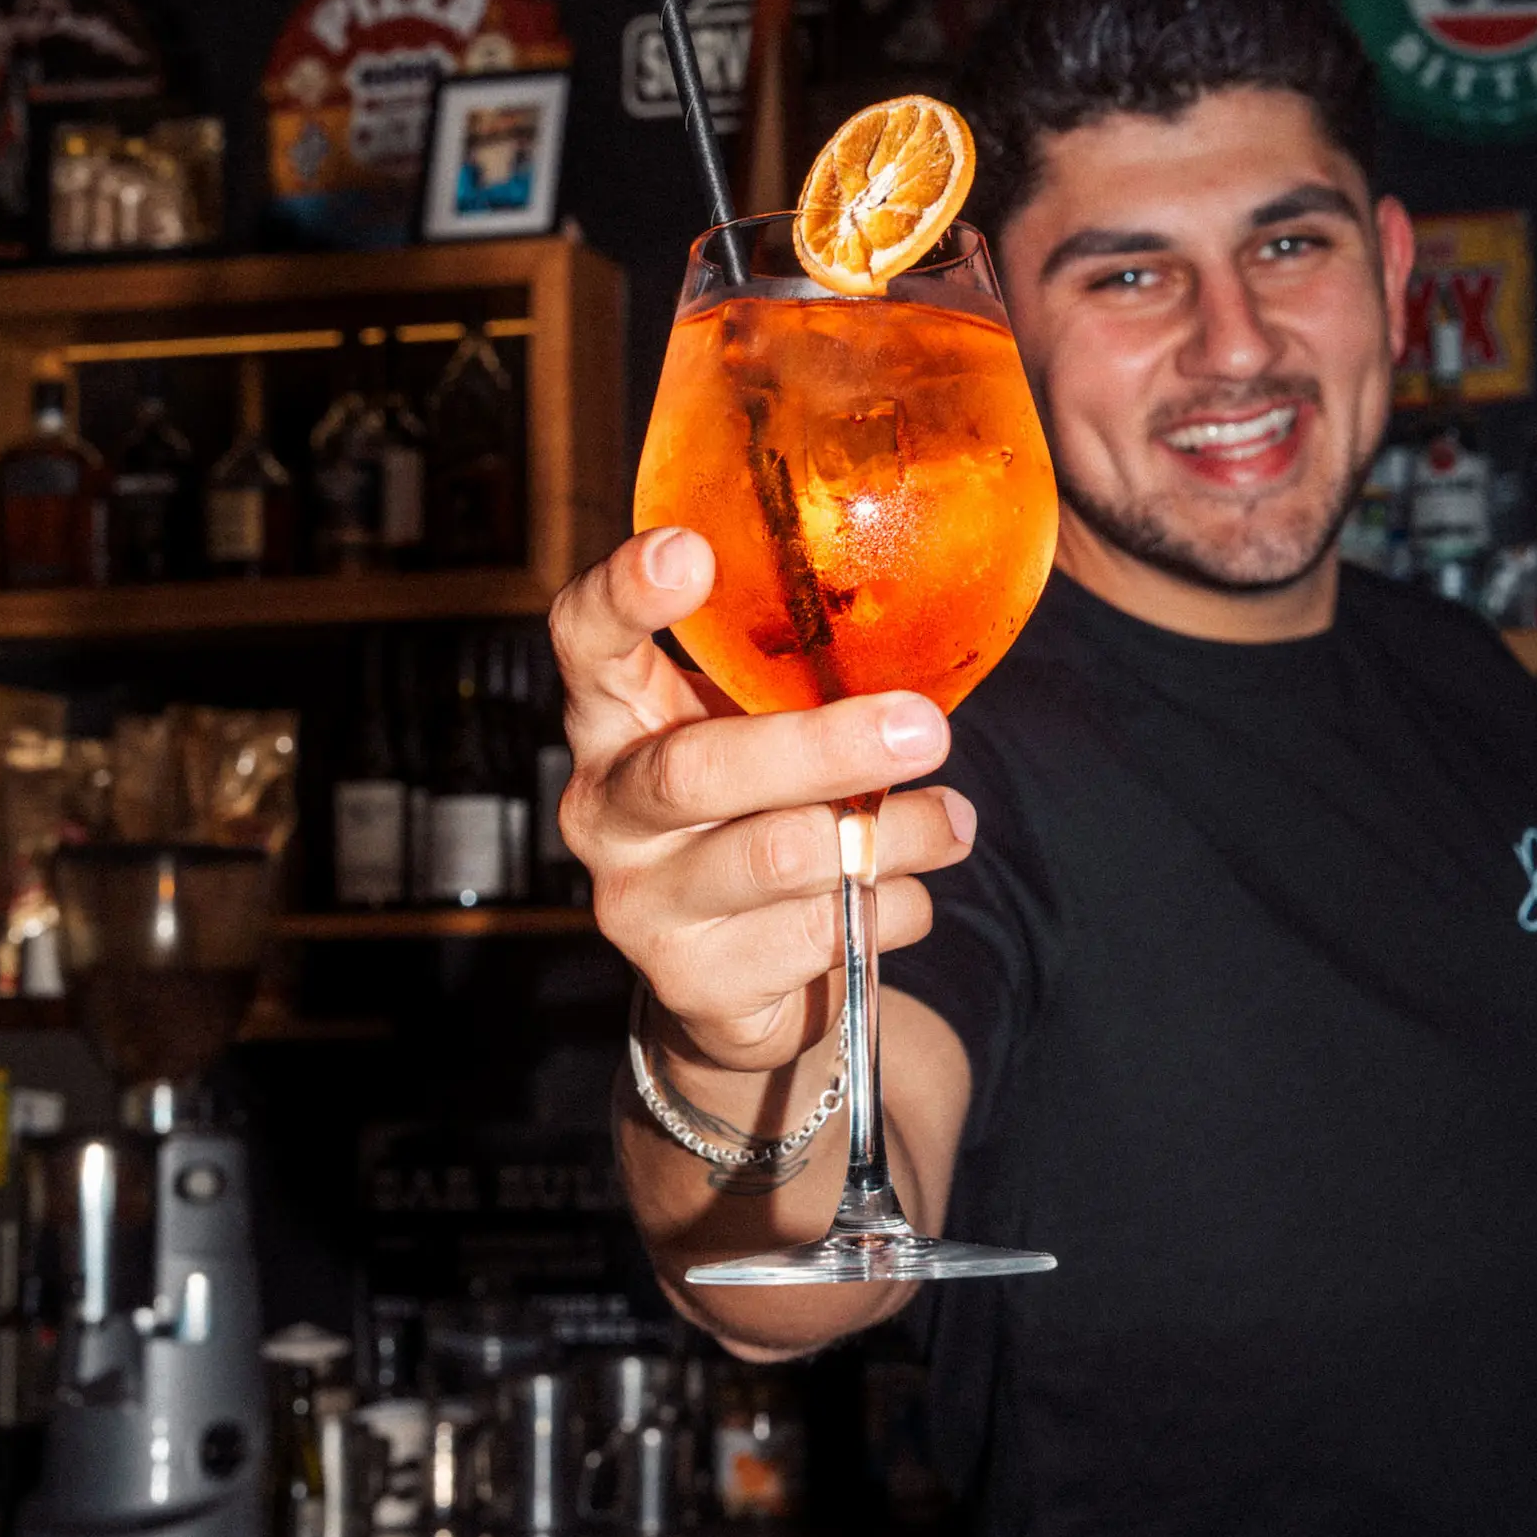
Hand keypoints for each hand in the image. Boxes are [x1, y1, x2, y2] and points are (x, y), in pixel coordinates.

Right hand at [549, 527, 976, 1074]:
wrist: (729, 985)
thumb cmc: (755, 818)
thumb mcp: (757, 735)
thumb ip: (798, 686)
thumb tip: (926, 622)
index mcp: (613, 720)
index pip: (584, 640)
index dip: (623, 594)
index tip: (688, 550)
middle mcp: (605, 811)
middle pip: (696, 770)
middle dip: (824, 747)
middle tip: (927, 730)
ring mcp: (639, 906)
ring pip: (780, 858)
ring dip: (889, 836)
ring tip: (952, 821)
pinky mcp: (693, 986)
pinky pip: (818, 935)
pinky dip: (888, 909)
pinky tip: (899, 897)